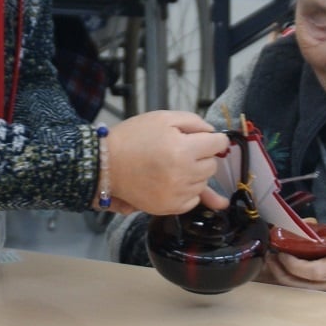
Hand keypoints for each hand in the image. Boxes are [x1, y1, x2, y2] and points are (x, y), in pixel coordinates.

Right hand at [105, 111, 229, 215]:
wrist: (106, 164)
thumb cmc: (134, 137)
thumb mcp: (163, 118)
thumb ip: (194, 122)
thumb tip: (214, 134)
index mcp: (183, 149)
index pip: (219, 144)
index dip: (214, 139)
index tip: (207, 140)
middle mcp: (183, 174)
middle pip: (213, 165)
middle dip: (202, 156)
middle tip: (182, 151)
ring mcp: (177, 194)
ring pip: (204, 182)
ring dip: (195, 173)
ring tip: (173, 165)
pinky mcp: (170, 207)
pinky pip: (194, 200)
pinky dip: (188, 191)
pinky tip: (173, 181)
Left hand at [263, 217, 325, 294]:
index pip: (314, 272)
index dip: (294, 265)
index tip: (282, 252)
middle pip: (305, 287)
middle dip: (284, 275)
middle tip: (270, 258)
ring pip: (308, 291)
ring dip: (288, 279)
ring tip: (275, 263)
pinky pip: (314, 289)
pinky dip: (298, 280)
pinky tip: (290, 268)